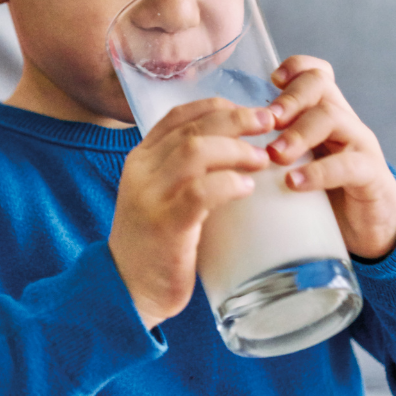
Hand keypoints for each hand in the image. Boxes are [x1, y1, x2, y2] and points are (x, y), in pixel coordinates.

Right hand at [108, 98, 274, 329]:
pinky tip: (247, 188)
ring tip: (262, 159)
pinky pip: (200, 193)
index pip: (179, 115)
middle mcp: (142, 170)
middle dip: (236, 120)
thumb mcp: (161, 196)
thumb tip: (237, 150)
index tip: (250, 112)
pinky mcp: (165, 225)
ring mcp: (151, 196)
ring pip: (195, 152)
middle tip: (268, 124)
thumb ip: (186, 172)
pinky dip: (228, 184)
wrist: (127, 289)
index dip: (218, 107)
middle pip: (193, 128)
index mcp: (141, 158)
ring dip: (236, 150)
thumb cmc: (155, 243)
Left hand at [264, 55, 395, 260]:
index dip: (296, 68)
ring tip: (275, 155)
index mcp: (324, 113)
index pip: (316, 73)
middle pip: (320, 86)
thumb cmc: (323, 193)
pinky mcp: (371, 175)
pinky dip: (318, 172)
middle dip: (289, 99)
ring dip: (298, 133)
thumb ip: (269, 150)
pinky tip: (295, 183)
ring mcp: (360, 145)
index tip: (271, 81)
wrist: (368, 228)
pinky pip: (348, 165)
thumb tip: (219, 150)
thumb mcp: (295, 164)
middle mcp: (343, 121)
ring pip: (331, 117)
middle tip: (266, 121)